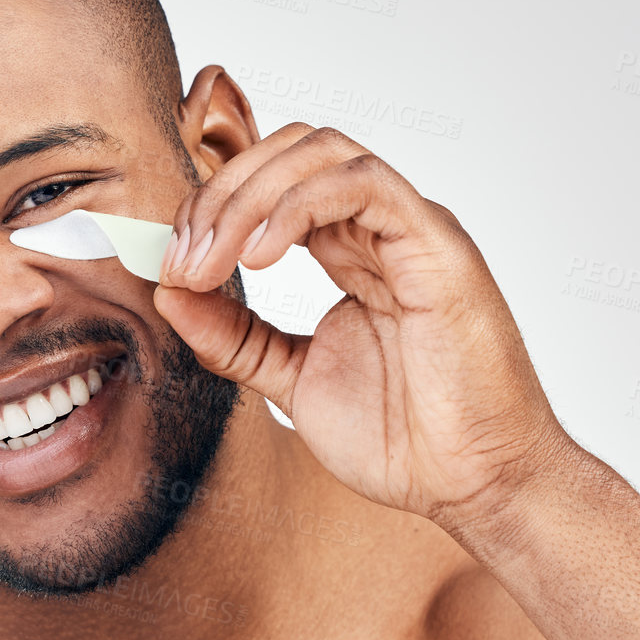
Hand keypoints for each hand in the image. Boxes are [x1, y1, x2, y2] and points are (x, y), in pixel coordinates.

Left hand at [153, 123, 577, 531]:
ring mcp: (413, 231)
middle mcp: (382, 229)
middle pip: (291, 152)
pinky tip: (259, 257)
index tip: (169, 264)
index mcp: (352, 251)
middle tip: (181, 259)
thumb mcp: (291, 380)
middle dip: (221, 195)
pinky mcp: (438, 247)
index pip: (274, 183)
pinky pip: (365, 184)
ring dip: (249, 196)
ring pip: (324, 153)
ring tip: (212, 262)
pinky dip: (298, 206)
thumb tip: (167, 292)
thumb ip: (234, 338)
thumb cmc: (405, 440)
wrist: (472, 487)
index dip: (212, 207)